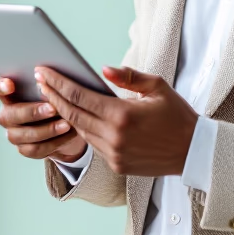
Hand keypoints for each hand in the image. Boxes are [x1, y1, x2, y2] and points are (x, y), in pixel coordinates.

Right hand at [0, 75, 88, 162]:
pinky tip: (68, 134)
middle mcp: (7, 114)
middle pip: (9, 115)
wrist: (67, 122)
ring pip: (23, 135)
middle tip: (53, 108)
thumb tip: (53, 77)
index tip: (10, 84)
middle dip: (32, 112)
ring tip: (67, 123)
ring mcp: (14, 133)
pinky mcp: (24, 148)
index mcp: (8, 94)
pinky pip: (36, 149)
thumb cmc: (56, 97)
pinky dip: (54, 142)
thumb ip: (47, 81)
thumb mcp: (52, 86)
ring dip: (47, 129)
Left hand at [34, 65, 197, 176]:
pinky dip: (82, 129)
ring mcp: (114, 154)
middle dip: (53, 96)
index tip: (44, 72)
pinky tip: (74, 117)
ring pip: (80, 130)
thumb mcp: (157, 87)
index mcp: (122, 115)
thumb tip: (103, 69)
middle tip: (40, 81)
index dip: (58, 83)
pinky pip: (93, 144)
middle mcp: (114, 137)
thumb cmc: (177, 115)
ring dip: (64, 114)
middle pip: (72, 114)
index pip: (79, 96)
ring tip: (52, 97)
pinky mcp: (116, 165)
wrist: (193, 151)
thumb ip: (128, 77)